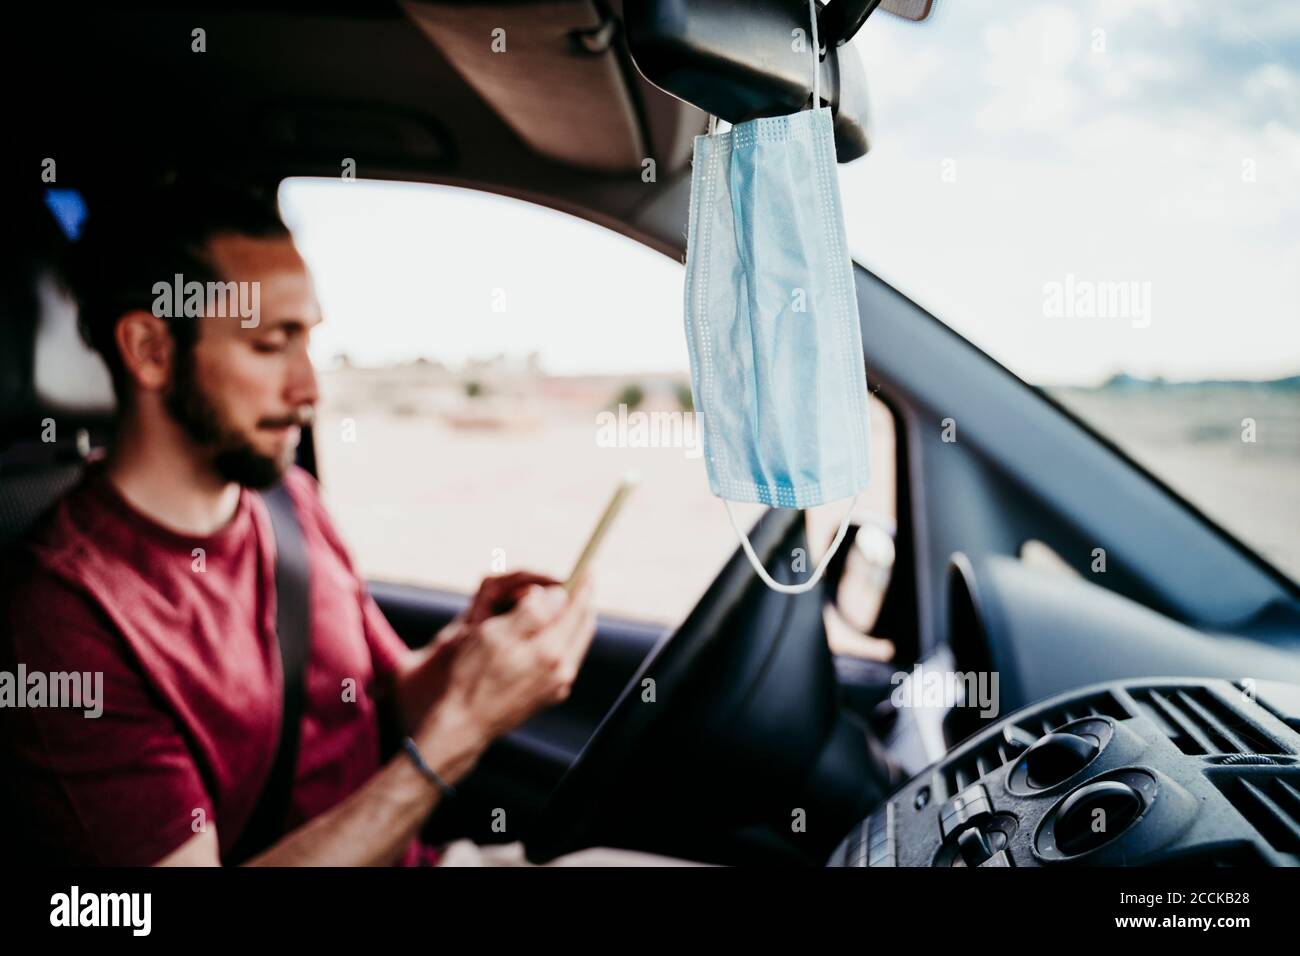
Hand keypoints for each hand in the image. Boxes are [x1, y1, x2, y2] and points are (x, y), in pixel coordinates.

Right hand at [417, 577, 596, 752]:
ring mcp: (558, 685)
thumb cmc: (472, 676)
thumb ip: (532, 611)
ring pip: (576, 642)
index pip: (577, 609)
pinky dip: (563, 639)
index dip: (583, 585)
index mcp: (551, 651)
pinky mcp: (550, 695)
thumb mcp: (496, 633)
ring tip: (564, 605)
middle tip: (579, 584)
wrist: (463, 724)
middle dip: (582, 602)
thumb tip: (557, 595)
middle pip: (583, 626)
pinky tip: (550, 633)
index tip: (588, 569)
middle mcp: (561, 670)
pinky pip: (566, 658)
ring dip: (573, 620)